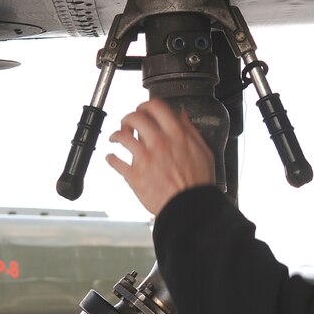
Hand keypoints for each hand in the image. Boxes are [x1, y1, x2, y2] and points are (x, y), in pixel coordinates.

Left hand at [106, 98, 215, 214]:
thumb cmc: (197, 184)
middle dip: (129, 118)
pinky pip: (116, 162)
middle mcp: (158, 143)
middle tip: (128, 122)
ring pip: (122, 137)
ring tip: (116, 137)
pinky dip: (111, 159)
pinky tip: (111, 157)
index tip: (143, 109)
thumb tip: (182, 116)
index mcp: (176, 135)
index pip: (156, 107)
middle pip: (135, 118)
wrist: (189, 208)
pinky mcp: (134, 175)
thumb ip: (190, 131)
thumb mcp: (203, 152)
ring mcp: (144, 159)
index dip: (146, 105)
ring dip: (116, 135)